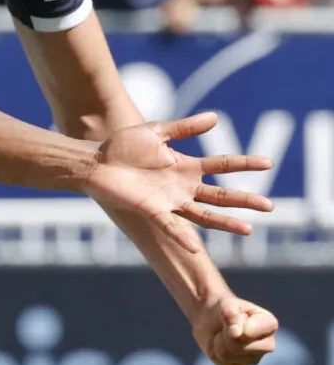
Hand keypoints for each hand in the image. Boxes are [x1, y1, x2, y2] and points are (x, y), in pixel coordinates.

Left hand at [83, 113, 273, 253]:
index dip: (245, 163)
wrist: (95, 162)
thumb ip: (185, 127)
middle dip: (244, 200)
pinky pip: (170, 226)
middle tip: (270, 206)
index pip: (223, 164)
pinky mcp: (151, 210)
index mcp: (186, 166)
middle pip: (221, 195)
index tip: (268, 163)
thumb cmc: (123, 146)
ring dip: (225, 223)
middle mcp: (183, 186)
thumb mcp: (156, 132)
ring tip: (248, 229)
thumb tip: (215, 117)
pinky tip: (195, 247)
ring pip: (204, 215)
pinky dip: (182, 236)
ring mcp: (169, 200)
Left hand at [192, 294, 277, 364]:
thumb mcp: (225, 303)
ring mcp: (254, 358)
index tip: (232, 316)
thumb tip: (237, 333)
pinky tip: (220, 343)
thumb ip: (231, 313)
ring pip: (226, 355)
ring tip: (222, 333)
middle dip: (224, 335)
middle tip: (225, 326)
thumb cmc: (223, 307)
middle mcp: (267, 344)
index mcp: (269, 324)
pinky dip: (213, 350)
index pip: (248, 333)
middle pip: (238, 347)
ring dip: (217, 342)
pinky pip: (220, 362)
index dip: (234, 325)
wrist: (210, 316)